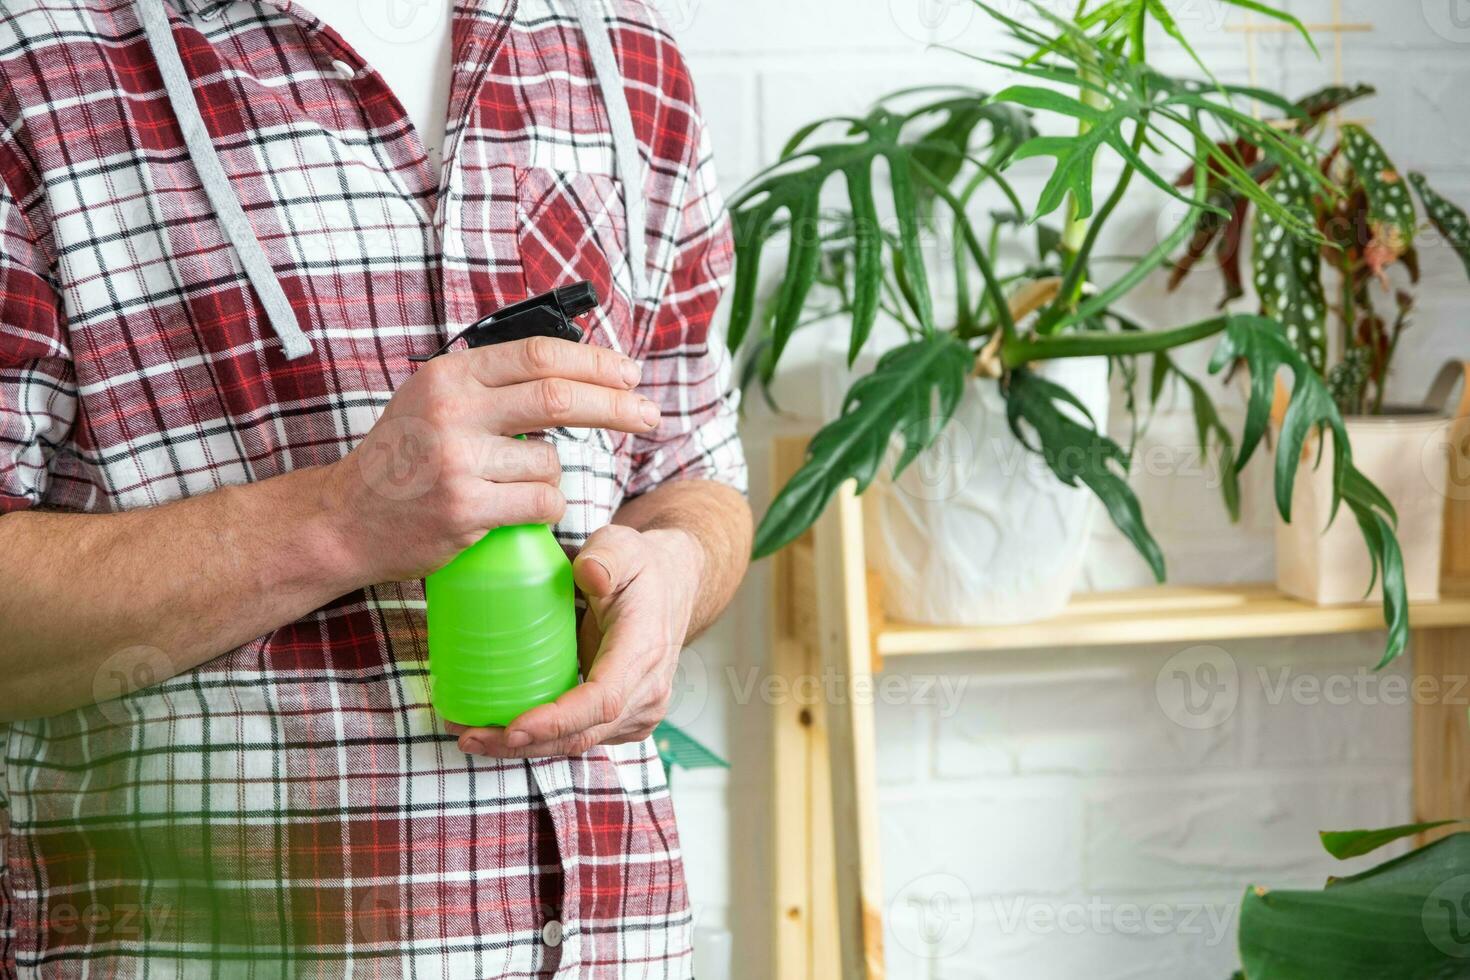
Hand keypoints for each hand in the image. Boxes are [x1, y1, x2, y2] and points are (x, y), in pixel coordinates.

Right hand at [325, 338, 659, 582]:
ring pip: (551, 463)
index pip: (538, 355)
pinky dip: (543, 508)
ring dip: (550, 476)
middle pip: (558, 398)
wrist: (344, 519)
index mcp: (449, 376)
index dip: (594, 362)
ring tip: (512, 485)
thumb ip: (492, 381)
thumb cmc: (402, 457)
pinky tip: (510, 510)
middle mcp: (451, 412)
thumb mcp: (434, 398)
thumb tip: (575, 366)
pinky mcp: (466, 510)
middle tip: (648, 415)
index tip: (629, 374)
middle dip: (615, 405)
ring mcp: (457, 463)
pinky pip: (542, 504)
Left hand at [448, 524, 704, 756]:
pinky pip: (579, 736)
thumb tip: (588, 573)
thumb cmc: (640, 567)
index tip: (514, 727)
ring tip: (470, 736)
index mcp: (644, 651)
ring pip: (578, 742)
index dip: (559, 720)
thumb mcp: (625, 545)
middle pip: (583, 734)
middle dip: (524, 743)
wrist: (670, 587)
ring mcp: (637, 712)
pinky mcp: (622, 720)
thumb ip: (607, 555)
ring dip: (523, 747)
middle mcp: (647, 691)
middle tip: (469, 736)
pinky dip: (539, 739)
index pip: (603, 700)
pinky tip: (496, 730)